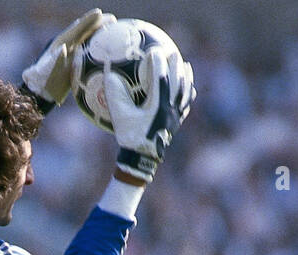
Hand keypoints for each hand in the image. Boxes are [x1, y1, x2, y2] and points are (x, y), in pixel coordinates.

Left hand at [21, 9, 113, 113]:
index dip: (88, 21)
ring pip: (86, 39)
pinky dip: (97, 46)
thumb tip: (64, 48)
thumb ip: (56, 59)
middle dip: (97, 24)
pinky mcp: (74, 61)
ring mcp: (71, 53)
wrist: (40, 91)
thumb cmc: (44, 81)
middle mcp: (67, 45)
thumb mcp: (49, 69)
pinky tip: (107, 48)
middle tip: (112, 19)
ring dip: (98, 33)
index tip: (100, 13)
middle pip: (84, 31)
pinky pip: (87, 50)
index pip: (77, 29)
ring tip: (113, 29)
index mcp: (61, 44)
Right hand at [106, 47, 194, 182]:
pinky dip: (187, 94)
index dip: (158, 63)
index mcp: (157, 105)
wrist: (141, 160)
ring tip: (186, 65)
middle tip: (172, 51)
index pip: (160, 78)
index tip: (153, 51)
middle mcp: (170, 109)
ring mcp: (176, 117)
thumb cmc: (129, 138)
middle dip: (175, 65)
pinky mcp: (177, 123)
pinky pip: (185, 105)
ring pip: (185, 93)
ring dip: (186, 77)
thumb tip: (108, 73)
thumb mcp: (119, 117)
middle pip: (177, 82)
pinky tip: (189, 89)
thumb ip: (114, 95)